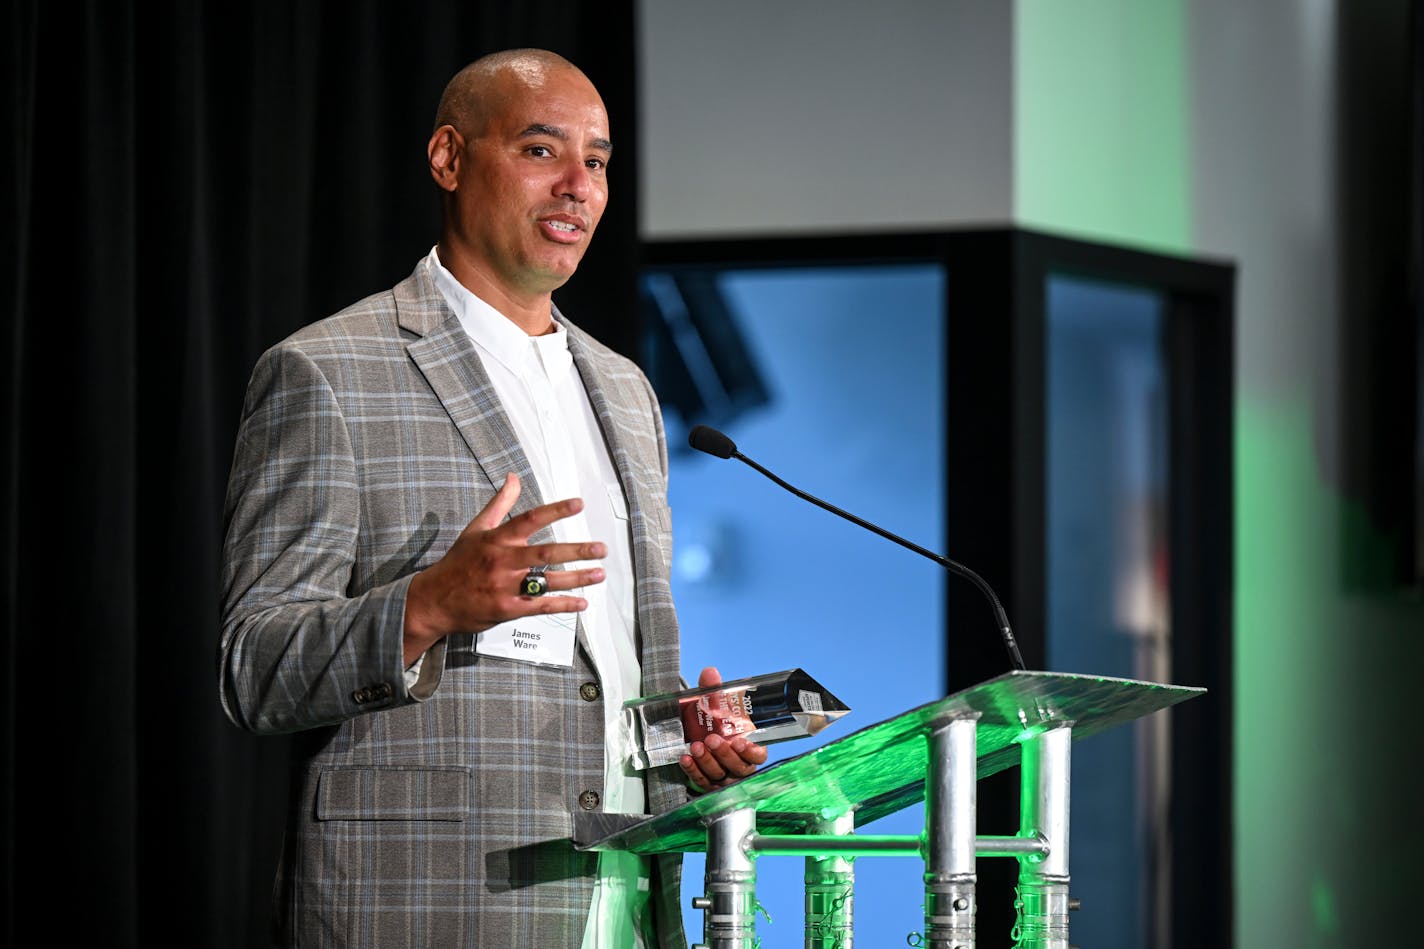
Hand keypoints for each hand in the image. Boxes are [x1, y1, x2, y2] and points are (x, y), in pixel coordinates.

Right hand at [402, 473, 605, 664]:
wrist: (433, 600)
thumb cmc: (458, 563)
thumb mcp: (476, 529)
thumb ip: (500, 504)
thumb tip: (513, 477)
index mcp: (496, 539)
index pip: (530, 519)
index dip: (555, 511)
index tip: (579, 504)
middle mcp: (502, 561)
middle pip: (546, 552)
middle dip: (577, 550)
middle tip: (601, 548)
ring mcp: (504, 586)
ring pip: (547, 580)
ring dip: (577, 578)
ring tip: (600, 574)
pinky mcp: (506, 609)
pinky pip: (540, 606)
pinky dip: (563, 605)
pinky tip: (582, 603)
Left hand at [679, 666, 767, 792]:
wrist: (698, 735)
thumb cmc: (716, 724)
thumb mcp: (716, 708)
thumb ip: (715, 691)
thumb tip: (710, 672)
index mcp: (750, 747)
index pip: (758, 755)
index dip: (751, 751)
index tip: (740, 741)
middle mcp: (740, 765)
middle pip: (737, 767)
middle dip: (724, 753)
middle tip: (713, 739)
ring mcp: (724, 777)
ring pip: (719, 775)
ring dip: (707, 761)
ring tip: (696, 747)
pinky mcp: (707, 783)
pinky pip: (701, 780)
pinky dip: (693, 770)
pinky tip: (686, 759)